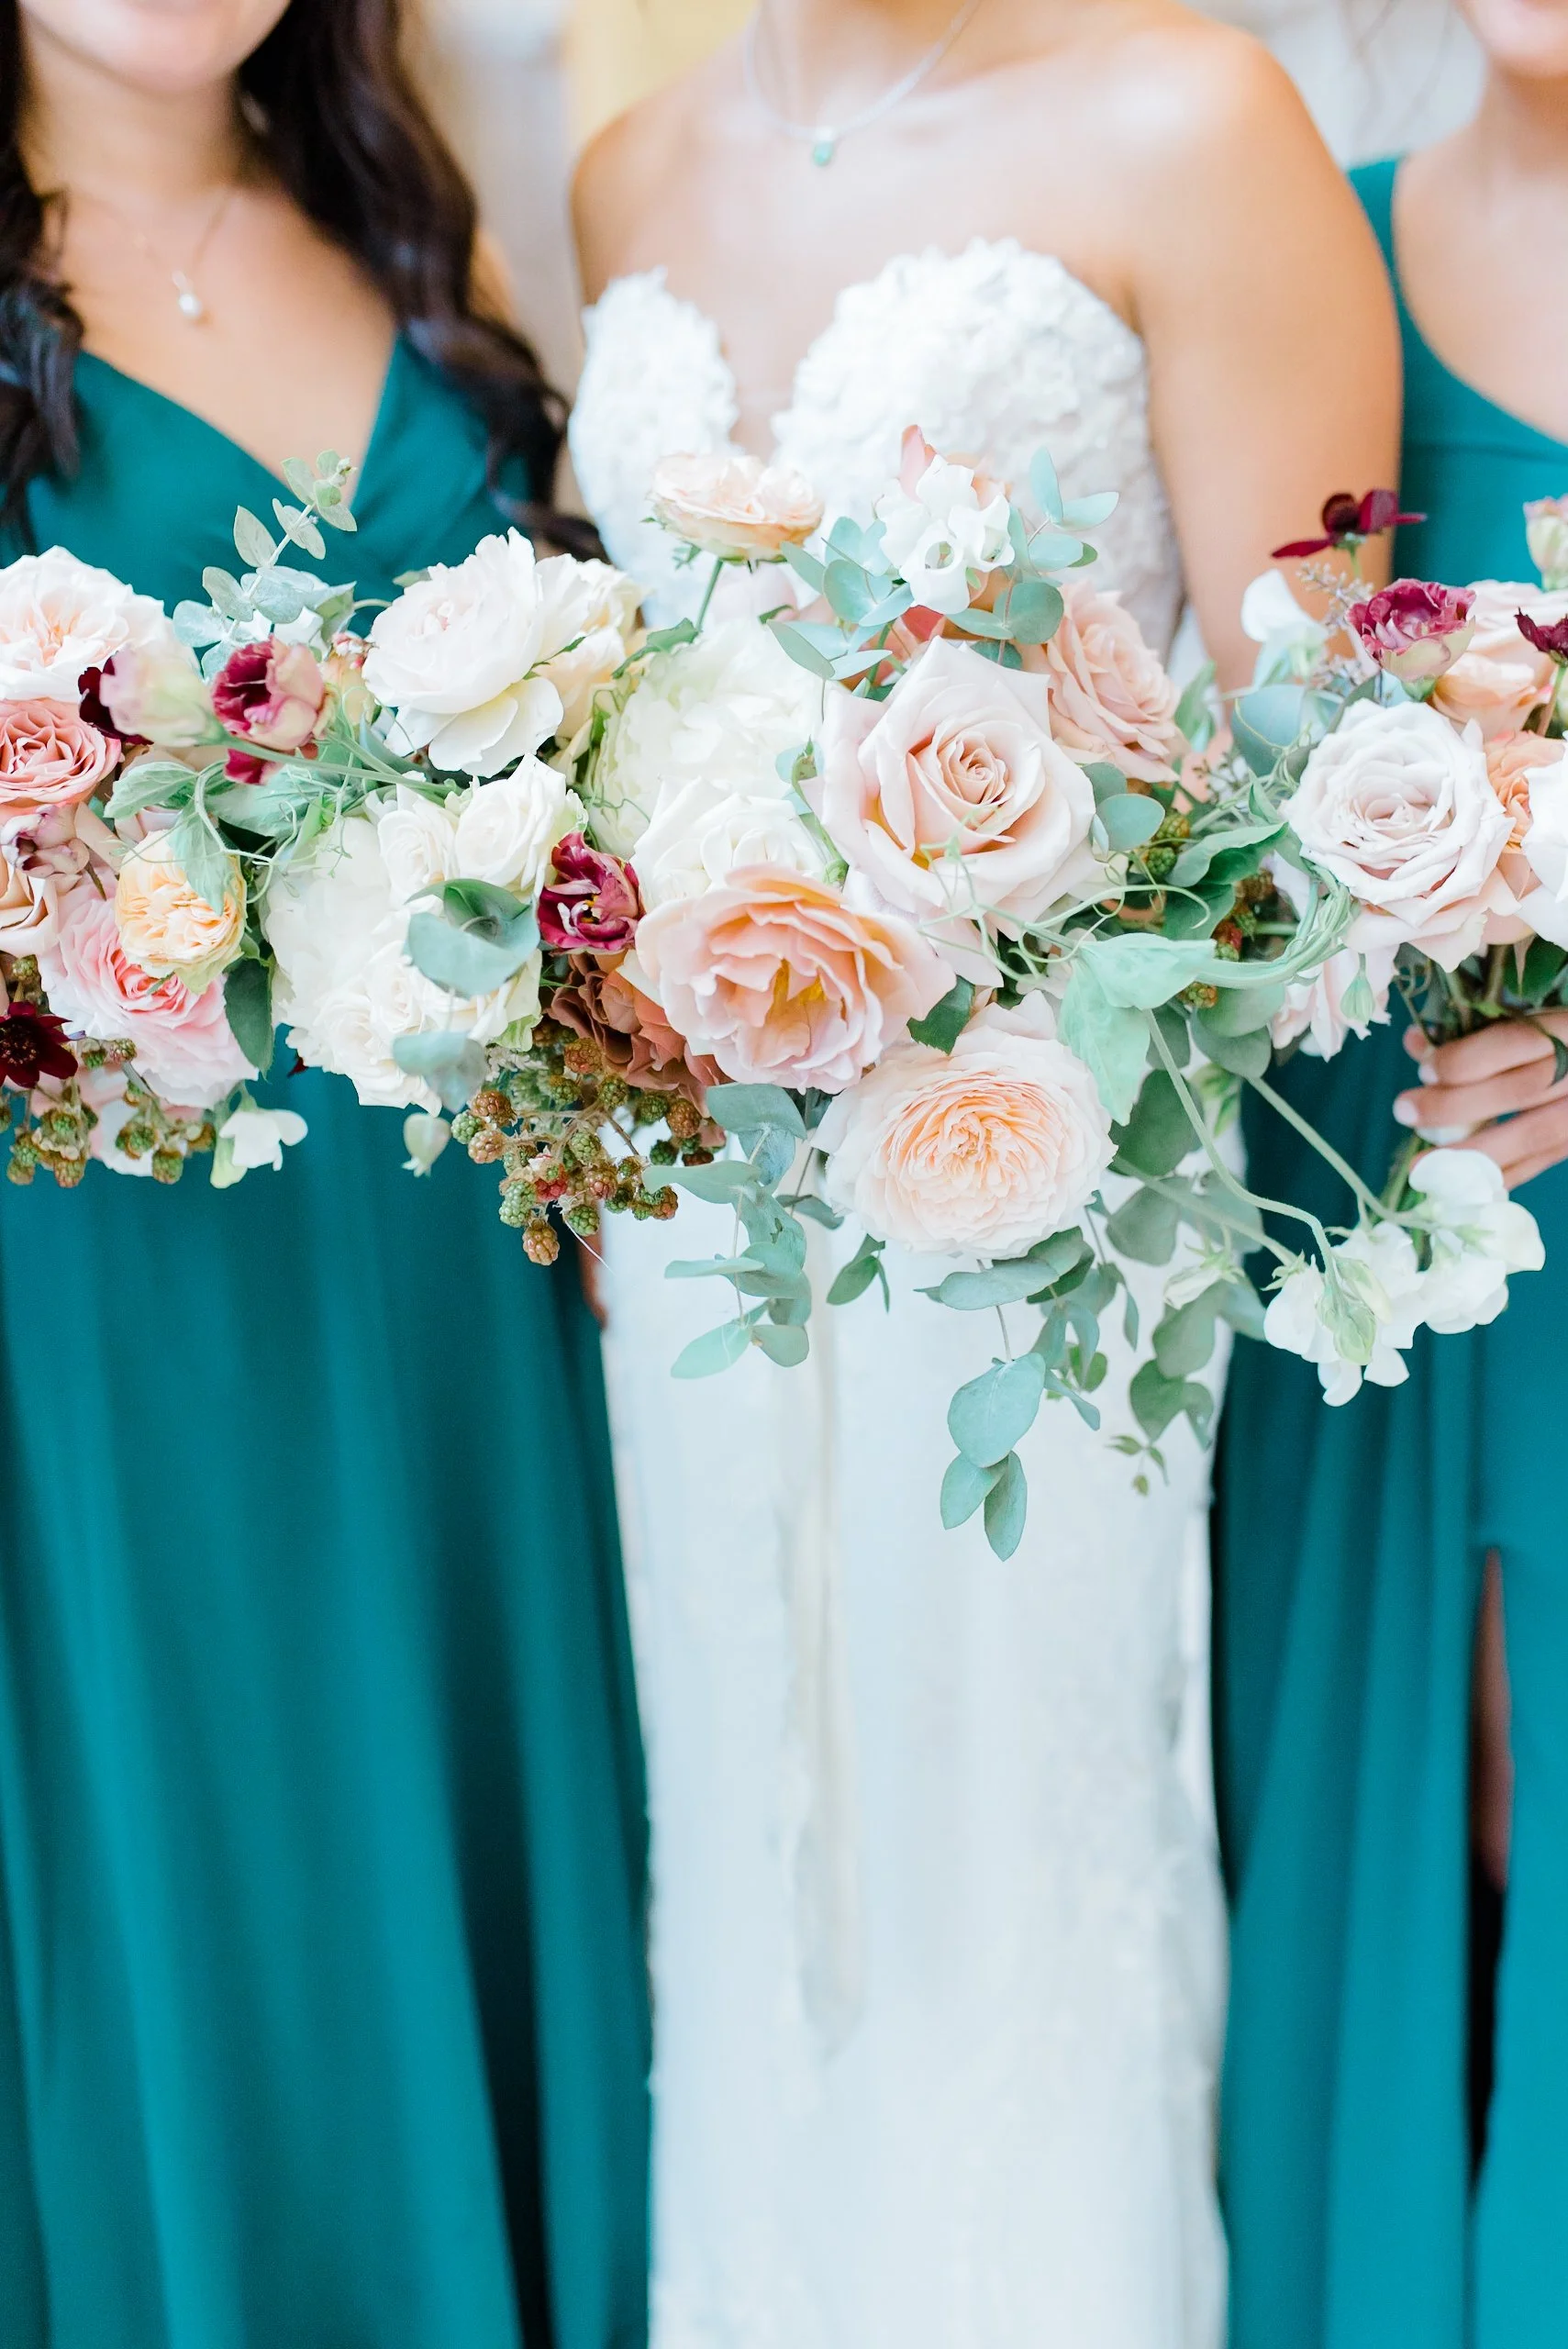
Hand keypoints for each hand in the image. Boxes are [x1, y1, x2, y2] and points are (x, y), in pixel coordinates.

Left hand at [1394, 1015, 1567, 1187]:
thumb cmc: (1548, 1038)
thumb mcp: (1521, 1021)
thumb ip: (1472, 1030)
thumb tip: (1415, 1043)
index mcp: (1565, 1030)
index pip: (1515, 1042)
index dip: (1466, 1059)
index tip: (1424, 1071)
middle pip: (1520, 1090)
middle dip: (1455, 1104)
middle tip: (1406, 1110)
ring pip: (1532, 1135)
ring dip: (1470, 1151)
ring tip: (1422, 1164)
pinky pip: (1539, 1164)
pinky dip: (1496, 1176)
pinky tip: (1458, 1183)